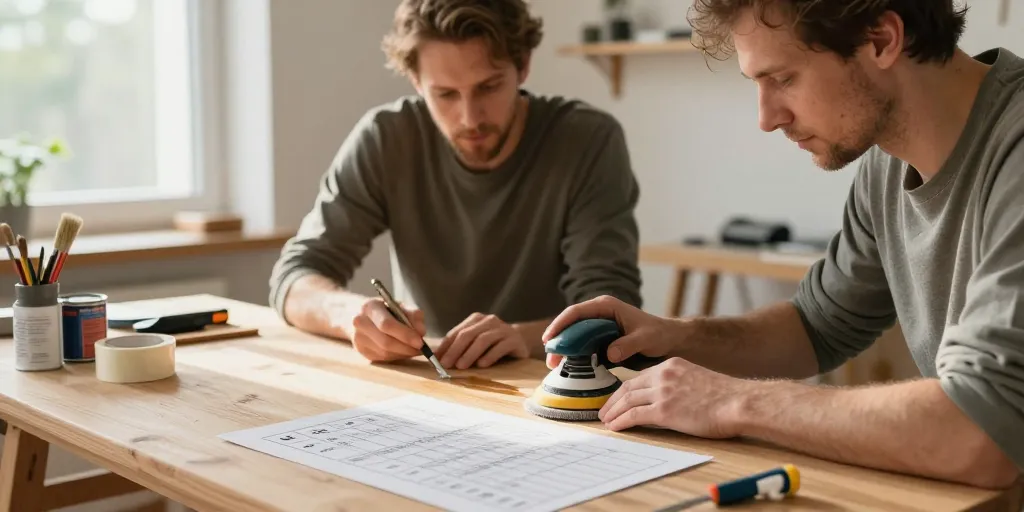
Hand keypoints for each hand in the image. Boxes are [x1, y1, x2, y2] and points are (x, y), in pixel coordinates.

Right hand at [347, 298, 426, 362]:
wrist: (363, 315)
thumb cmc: (386, 310)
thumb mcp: (401, 306)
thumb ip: (414, 315)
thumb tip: (421, 332)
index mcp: (370, 307)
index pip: (387, 324)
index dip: (405, 335)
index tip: (420, 342)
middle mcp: (360, 322)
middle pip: (385, 342)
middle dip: (406, 347)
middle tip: (421, 348)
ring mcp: (358, 338)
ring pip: (385, 352)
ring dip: (403, 353)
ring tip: (415, 349)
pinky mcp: (361, 351)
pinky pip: (382, 358)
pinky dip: (397, 356)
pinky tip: (404, 351)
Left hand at [435, 313, 529, 368]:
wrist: (521, 340)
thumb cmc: (493, 344)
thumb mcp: (475, 343)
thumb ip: (460, 347)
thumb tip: (438, 359)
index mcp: (476, 319)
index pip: (457, 332)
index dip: (445, 346)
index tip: (436, 360)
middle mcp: (489, 320)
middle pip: (468, 334)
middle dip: (455, 350)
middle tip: (446, 364)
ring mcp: (503, 329)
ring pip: (483, 339)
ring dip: (470, 354)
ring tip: (461, 366)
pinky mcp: (514, 339)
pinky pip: (500, 347)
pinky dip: (489, 356)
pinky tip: (482, 365)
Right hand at [542, 295, 679, 369]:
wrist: (669, 341)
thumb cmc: (659, 334)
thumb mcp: (646, 338)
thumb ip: (628, 345)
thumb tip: (609, 353)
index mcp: (606, 307)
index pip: (577, 312)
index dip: (560, 324)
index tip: (550, 339)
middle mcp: (599, 314)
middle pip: (571, 324)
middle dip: (558, 339)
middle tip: (550, 358)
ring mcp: (598, 327)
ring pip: (574, 336)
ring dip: (564, 349)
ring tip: (554, 365)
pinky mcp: (601, 340)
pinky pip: (583, 346)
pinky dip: (575, 356)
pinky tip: (569, 367)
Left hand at [599, 357, 744, 437]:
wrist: (739, 402)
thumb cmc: (726, 397)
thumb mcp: (697, 380)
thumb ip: (679, 386)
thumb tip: (669, 401)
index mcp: (671, 366)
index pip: (640, 378)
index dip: (625, 390)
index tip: (617, 399)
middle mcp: (663, 375)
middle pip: (628, 387)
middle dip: (613, 401)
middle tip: (604, 411)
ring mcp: (663, 392)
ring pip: (627, 401)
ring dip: (613, 412)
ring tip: (605, 421)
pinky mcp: (665, 411)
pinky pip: (634, 416)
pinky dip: (621, 422)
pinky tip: (615, 427)